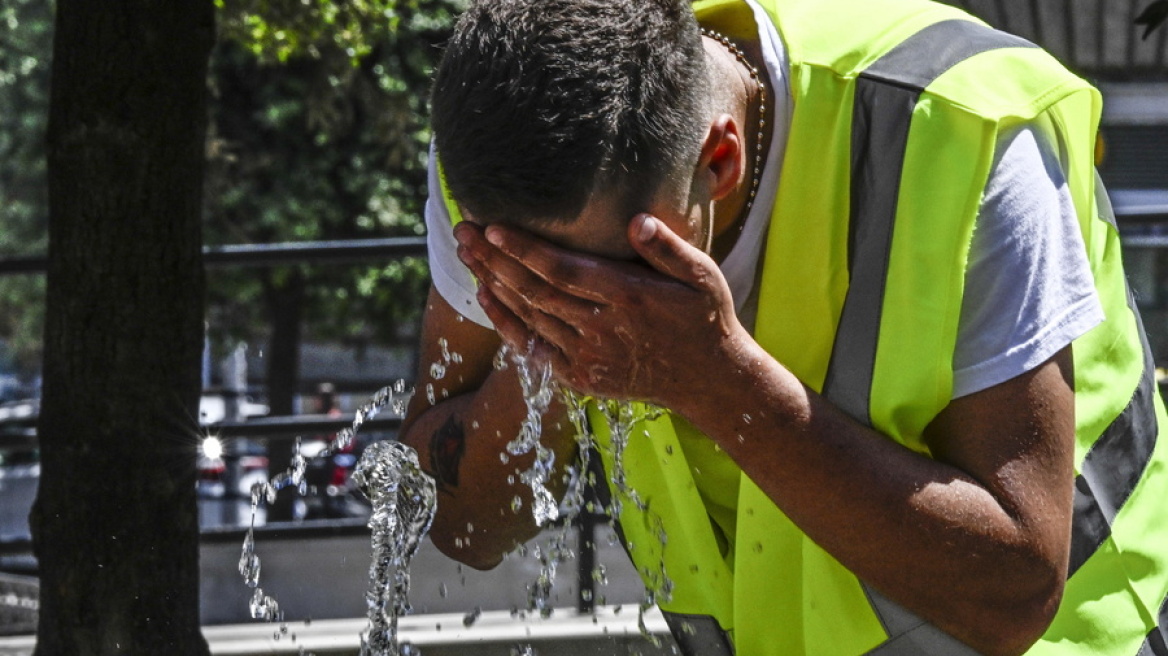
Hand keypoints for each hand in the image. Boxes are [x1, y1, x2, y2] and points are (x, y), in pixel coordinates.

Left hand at [453, 214, 748, 406]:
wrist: (709, 380)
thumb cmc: (704, 317)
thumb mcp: (703, 276)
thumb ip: (668, 248)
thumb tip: (636, 220)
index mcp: (631, 297)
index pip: (564, 270)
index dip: (524, 249)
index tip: (493, 226)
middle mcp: (604, 328)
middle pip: (535, 290)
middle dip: (493, 258)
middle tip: (464, 230)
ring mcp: (589, 356)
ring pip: (528, 315)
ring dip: (492, 283)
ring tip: (466, 253)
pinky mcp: (581, 377)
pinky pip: (532, 347)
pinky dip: (505, 322)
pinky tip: (486, 295)